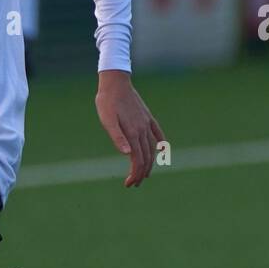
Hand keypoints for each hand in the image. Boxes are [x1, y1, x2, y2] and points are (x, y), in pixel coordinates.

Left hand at [95, 70, 164, 186]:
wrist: (115, 83)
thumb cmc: (107, 102)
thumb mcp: (107, 121)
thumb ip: (117, 137)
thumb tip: (126, 153)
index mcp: (132, 133)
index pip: (137, 160)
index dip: (135, 174)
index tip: (128, 184)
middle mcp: (142, 130)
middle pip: (146, 158)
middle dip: (141, 173)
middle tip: (133, 184)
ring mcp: (147, 124)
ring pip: (152, 149)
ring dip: (149, 164)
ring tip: (144, 174)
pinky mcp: (148, 118)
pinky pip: (158, 134)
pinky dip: (161, 145)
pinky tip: (161, 152)